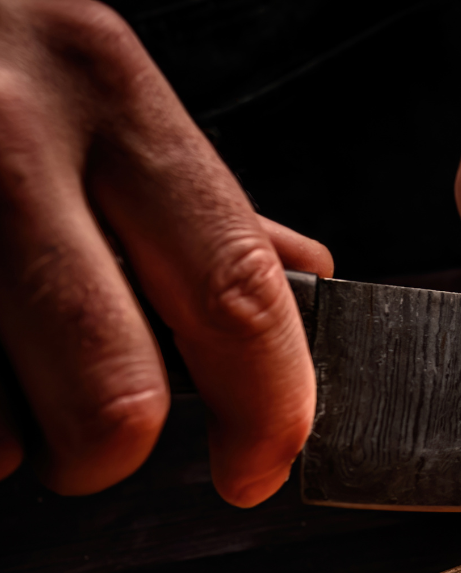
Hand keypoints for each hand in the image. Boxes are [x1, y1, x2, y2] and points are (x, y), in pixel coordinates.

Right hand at [0, 0, 327, 505]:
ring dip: (15, 436)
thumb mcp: (100, 94)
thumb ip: (199, 200)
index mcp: (113, 99)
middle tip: (104, 434)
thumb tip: (305, 284)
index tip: (260, 465)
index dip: (267, 409)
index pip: (236, 294)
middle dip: (114, 450)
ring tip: (7, 364)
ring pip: (2, 430)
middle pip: (116, 397)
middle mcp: (17, 143)